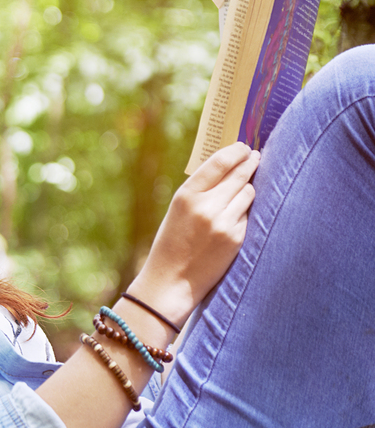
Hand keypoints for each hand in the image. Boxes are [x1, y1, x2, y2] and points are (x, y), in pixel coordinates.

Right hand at [129, 142, 259, 325]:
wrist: (171, 279)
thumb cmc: (172, 242)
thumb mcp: (177, 210)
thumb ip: (199, 189)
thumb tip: (227, 166)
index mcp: (186, 195)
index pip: (219, 163)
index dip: (236, 152)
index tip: (244, 147)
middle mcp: (206, 206)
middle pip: (239, 174)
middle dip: (250, 162)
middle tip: (256, 156)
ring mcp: (223, 223)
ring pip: (248, 193)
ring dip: (247, 189)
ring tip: (241, 191)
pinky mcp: (236, 238)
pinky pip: (248, 216)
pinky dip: (243, 214)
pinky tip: (234, 219)